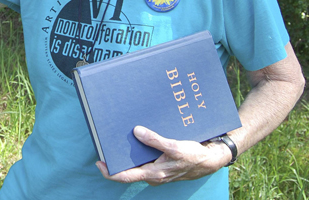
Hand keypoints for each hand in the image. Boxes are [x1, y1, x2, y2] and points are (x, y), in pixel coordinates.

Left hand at [96, 126, 230, 185]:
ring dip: (128, 154)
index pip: (126, 177)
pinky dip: (139, 150)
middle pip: (128, 170)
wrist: (209, 160)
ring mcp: (156, 171)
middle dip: (116, 160)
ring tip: (119, 139)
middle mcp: (152, 174)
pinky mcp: (161, 165)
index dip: (110, 172)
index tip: (99, 162)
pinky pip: (146, 159)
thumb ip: (155, 140)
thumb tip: (137, 132)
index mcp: (153, 174)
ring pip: (137, 164)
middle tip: (106, 145)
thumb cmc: (193, 156)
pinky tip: (138, 138)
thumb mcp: (175, 147)